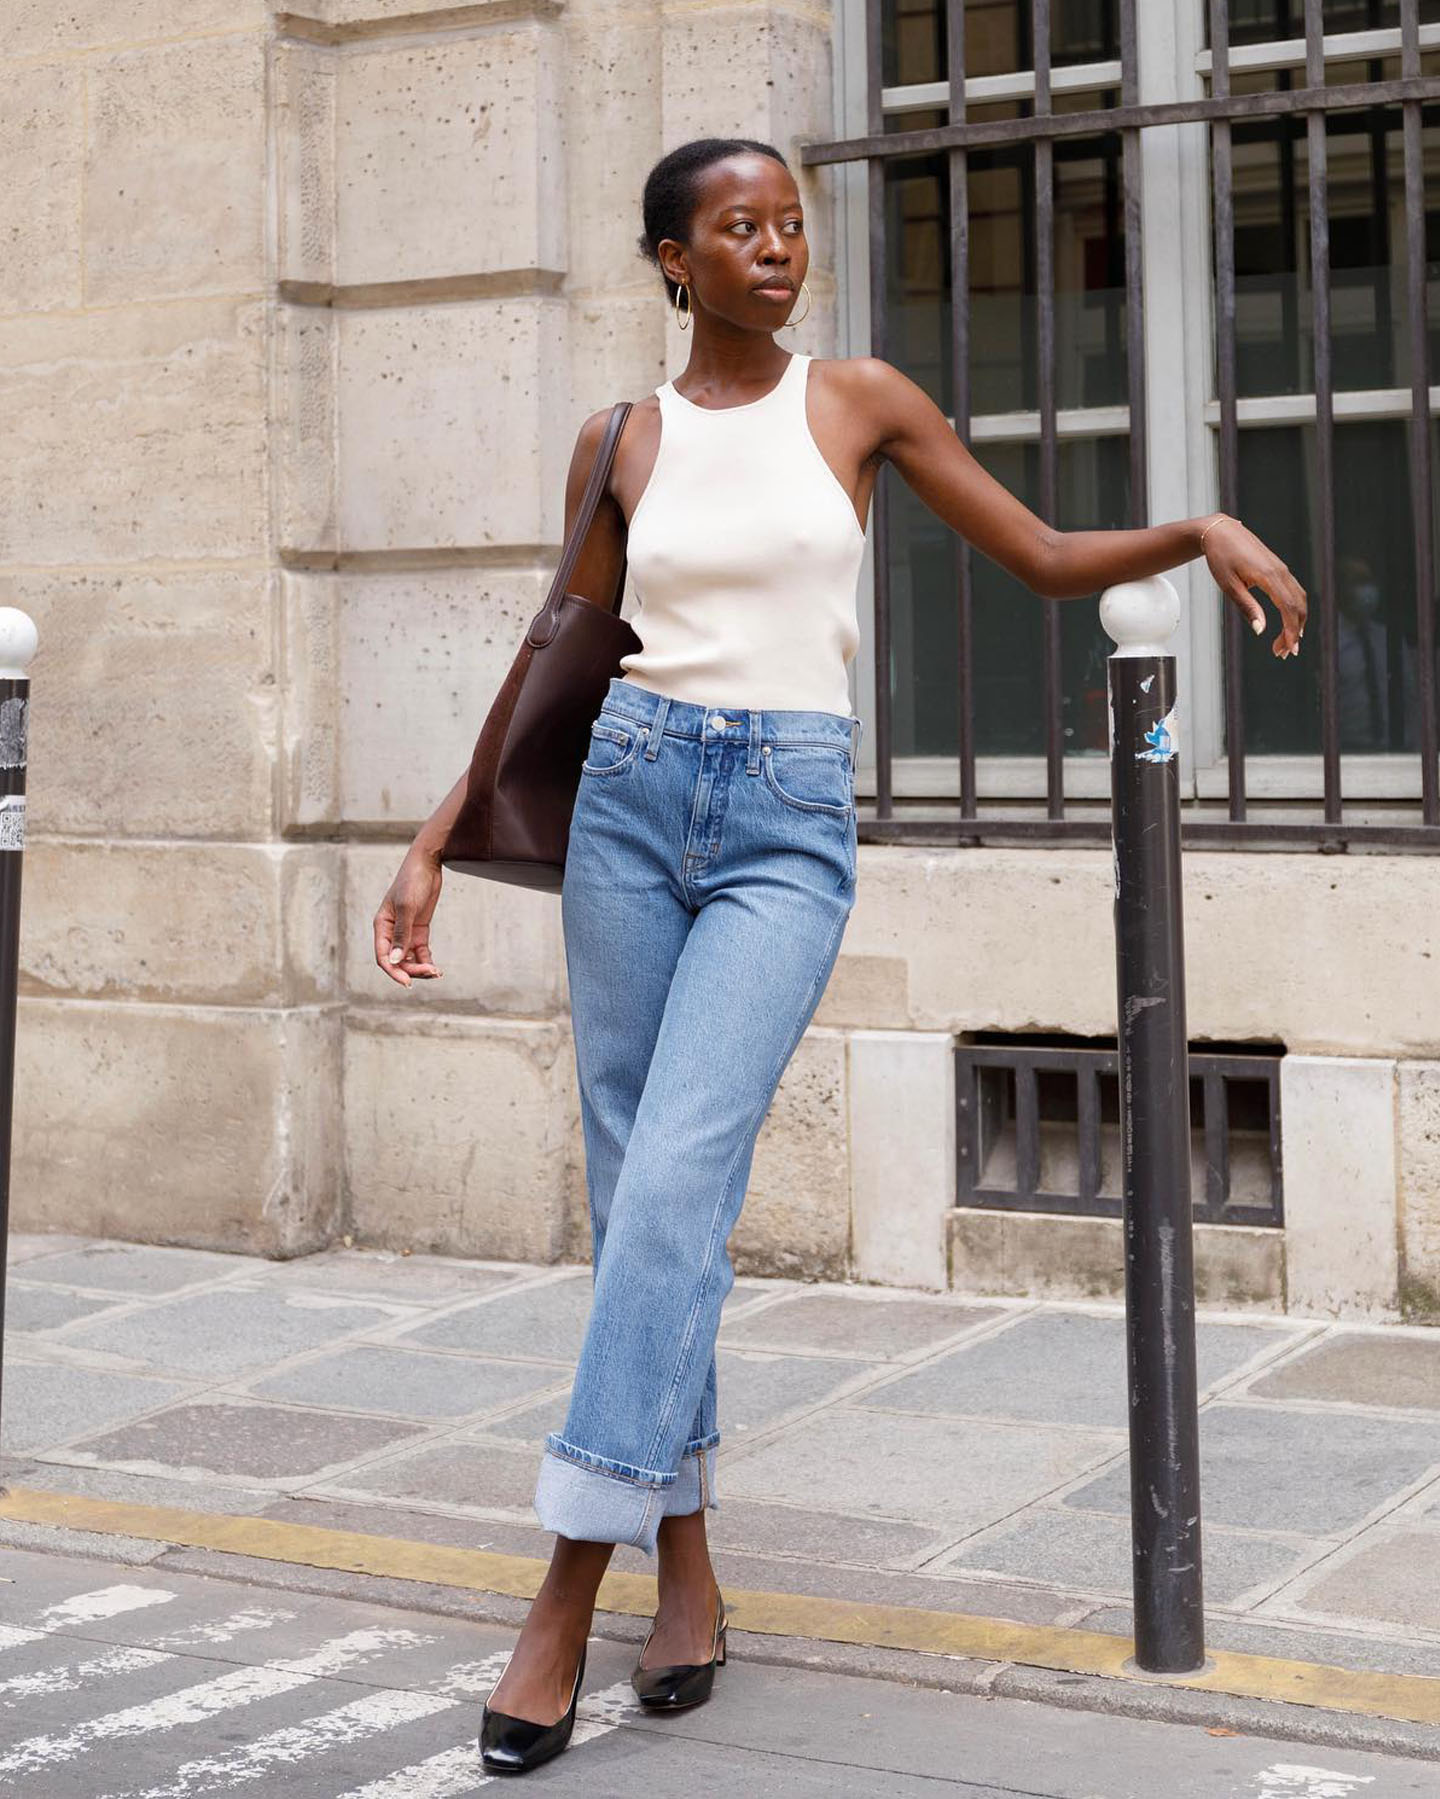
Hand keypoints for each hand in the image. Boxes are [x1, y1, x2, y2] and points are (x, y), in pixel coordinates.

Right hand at [374, 847, 443, 987]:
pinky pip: (421, 952)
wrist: (428, 864)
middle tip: (431, 974)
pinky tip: (436, 968)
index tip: (407, 982)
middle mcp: (391, 931)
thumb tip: (394, 960)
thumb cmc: (412, 881)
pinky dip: (427, 960)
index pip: (382, 956)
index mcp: (381, 926)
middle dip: (412, 970)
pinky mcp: (419, 930)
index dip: (393, 971)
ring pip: (409, 958)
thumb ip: (401, 934)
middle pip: (397, 960)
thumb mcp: (407, 907)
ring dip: (420, 968)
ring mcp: (406, 931)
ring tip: (436, 973)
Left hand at [1200, 514, 1306, 658]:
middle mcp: (1281, 572)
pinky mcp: (1280, 569)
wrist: (1222, 532)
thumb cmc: (1221, 558)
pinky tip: (1287, 624)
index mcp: (1268, 576)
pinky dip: (1293, 610)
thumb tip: (1260, 630)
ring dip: (1295, 623)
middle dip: (1294, 632)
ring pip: (1299, 600)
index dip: (1291, 631)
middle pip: (1298, 606)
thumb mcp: (1229, 585)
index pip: (1288, 608)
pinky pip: (1294, 592)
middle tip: (1283, 654)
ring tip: (1283, 644)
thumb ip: (1246, 607)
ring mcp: (1282, 569)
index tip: (1288, 650)